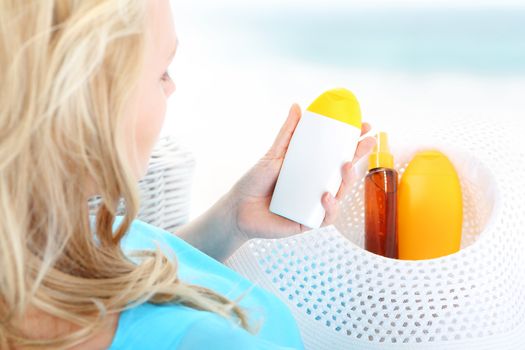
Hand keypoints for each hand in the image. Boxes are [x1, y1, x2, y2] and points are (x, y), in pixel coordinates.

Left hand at [228, 103, 375, 241]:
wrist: (238, 208)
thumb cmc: (255, 181)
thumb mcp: (274, 155)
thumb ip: (287, 133)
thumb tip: (297, 106)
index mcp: (312, 169)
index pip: (337, 154)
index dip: (354, 142)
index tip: (365, 126)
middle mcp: (317, 186)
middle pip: (344, 173)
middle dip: (359, 157)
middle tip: (367, 143)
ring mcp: (315, 205)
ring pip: (341, 194)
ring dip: (348, 181)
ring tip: (345, 167)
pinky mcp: (309, 222)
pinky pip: (327, 216)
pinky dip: (330, 206)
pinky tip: (325, 195)